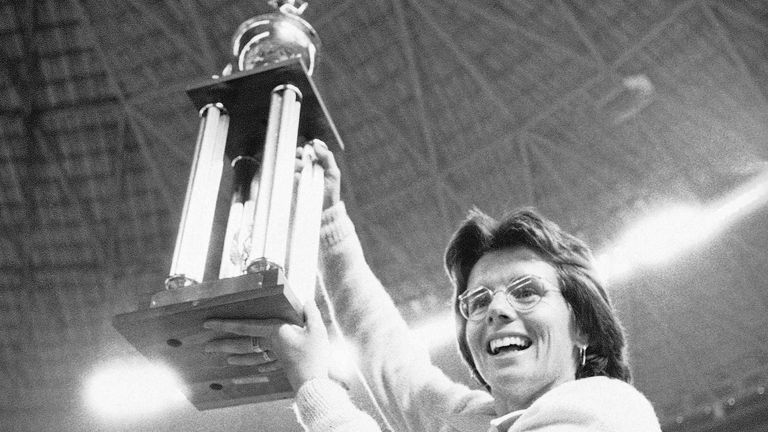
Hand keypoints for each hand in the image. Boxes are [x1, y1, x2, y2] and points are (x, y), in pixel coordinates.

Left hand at [203, 300, 330, 389]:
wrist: (314, 382)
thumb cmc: (314, 355)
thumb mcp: (316, 329)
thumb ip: (311, 313)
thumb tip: (307, 300)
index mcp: (274, 332)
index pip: (244, 327)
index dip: (225, 324)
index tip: (208, 323)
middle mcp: (270, 345)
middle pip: (242, 345)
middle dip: (223, 345)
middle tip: (206, 348)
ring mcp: (276, 358)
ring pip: (252, 356)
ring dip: (239, 357)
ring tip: (227, 360)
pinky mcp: (284, 367)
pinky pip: (268, 364)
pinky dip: (261, 366)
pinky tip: (258, 369)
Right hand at [296, 139, 340, 209]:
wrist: (326, 210)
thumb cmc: (331, 191)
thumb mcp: (333, 172)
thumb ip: (327, 157)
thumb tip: (316, 144)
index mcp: (315, 163)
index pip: (307, 150)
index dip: (306, 148)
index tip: (307, 148)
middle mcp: (305, 168)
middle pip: (297, 155)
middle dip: (299, 153)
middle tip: (303, 156)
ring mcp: (298, 177)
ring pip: (292, 164)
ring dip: (296, 163)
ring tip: (302, 167)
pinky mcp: (293, 185)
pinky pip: (289, 177)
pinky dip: (294, 174)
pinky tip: (299, 176)